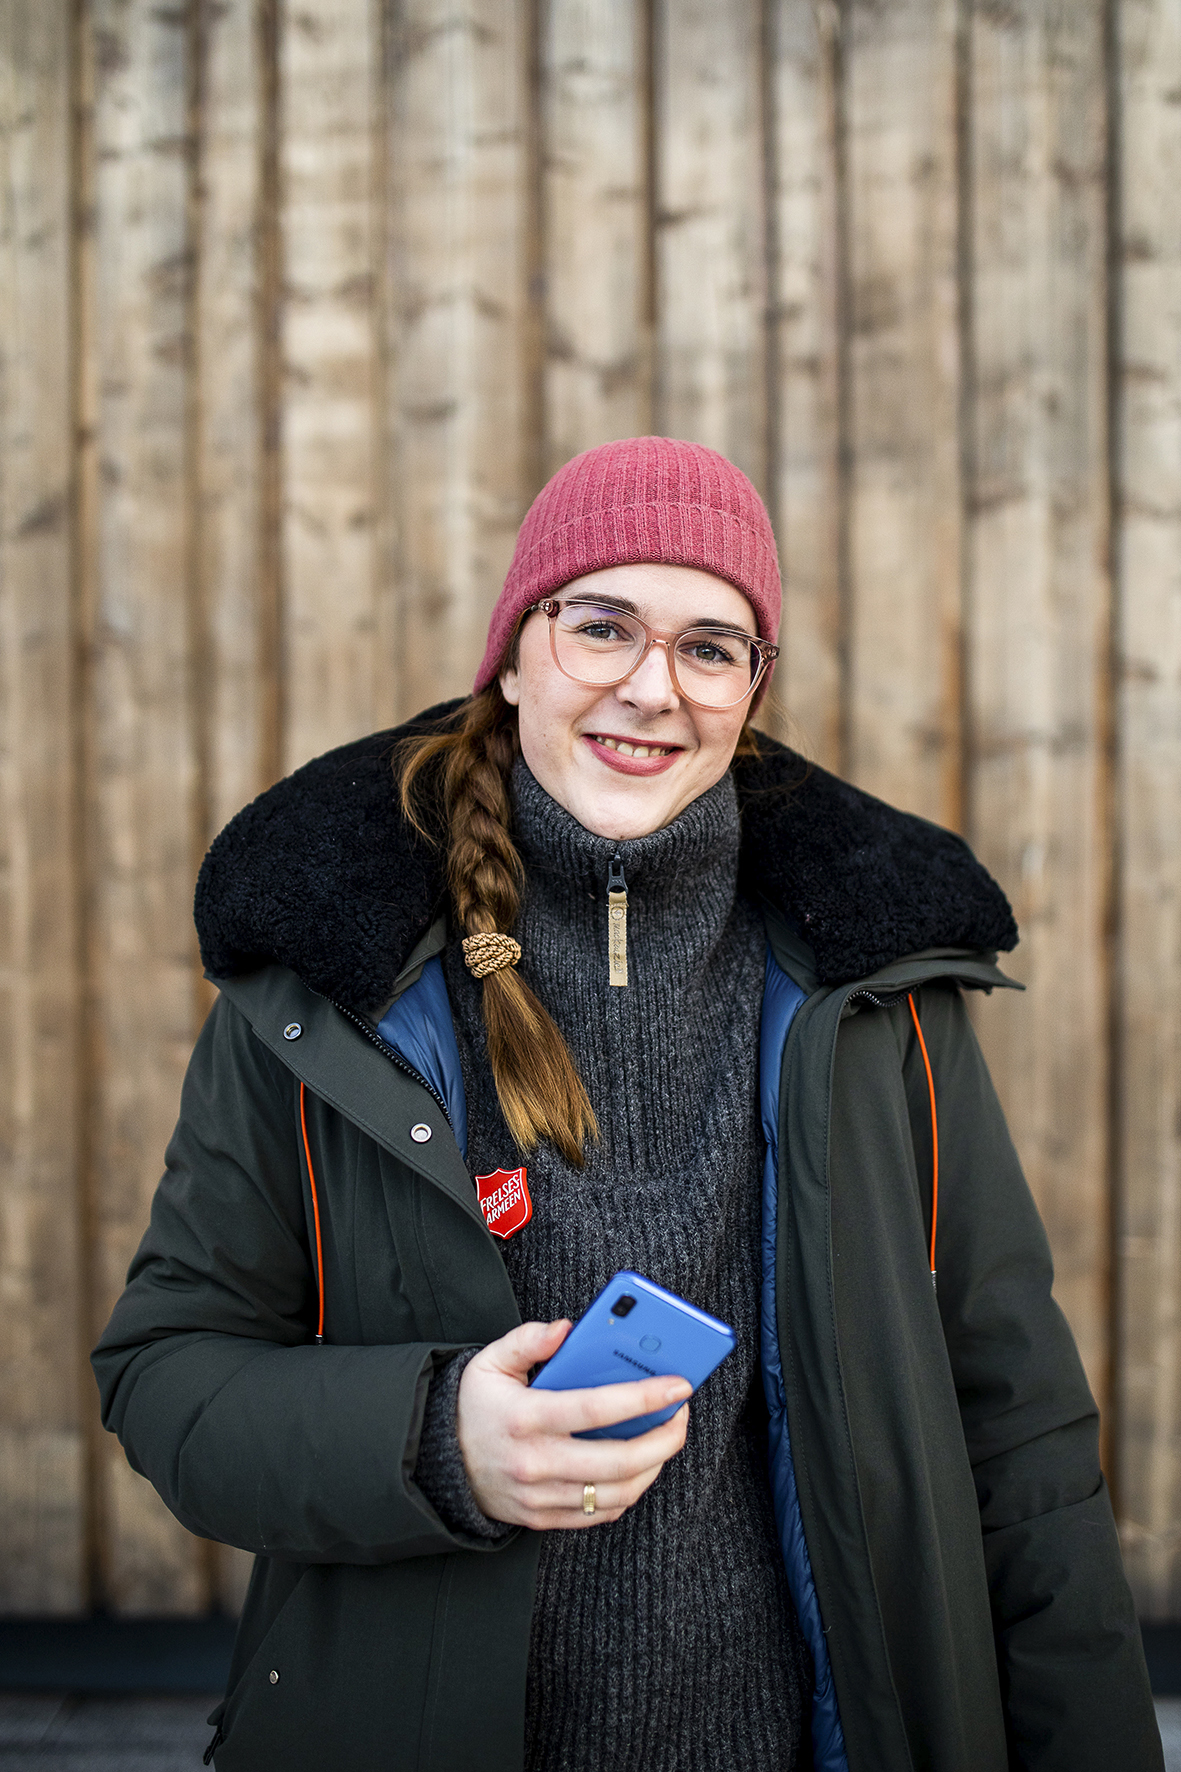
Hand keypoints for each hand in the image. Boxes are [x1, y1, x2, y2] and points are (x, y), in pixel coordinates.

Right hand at [456, 1319, 690, 1529]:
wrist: (437, 1461)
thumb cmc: (475, 1405)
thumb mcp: (490, 1361)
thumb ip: (528, 1339)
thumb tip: (567, 1328)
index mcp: (525, 1418)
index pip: (596, 1409)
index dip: (644, 1398)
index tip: (679, 1386)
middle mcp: (535, 1463)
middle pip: (618, 1461)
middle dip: (664, 1438)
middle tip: (682, 1415)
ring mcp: (540, 1497)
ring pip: (616, 1493)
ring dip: (653, 1467)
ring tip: (665, 1438)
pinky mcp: (543, 1518)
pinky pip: (600, 1513)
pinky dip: (629, 1492)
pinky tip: (639, 1465)